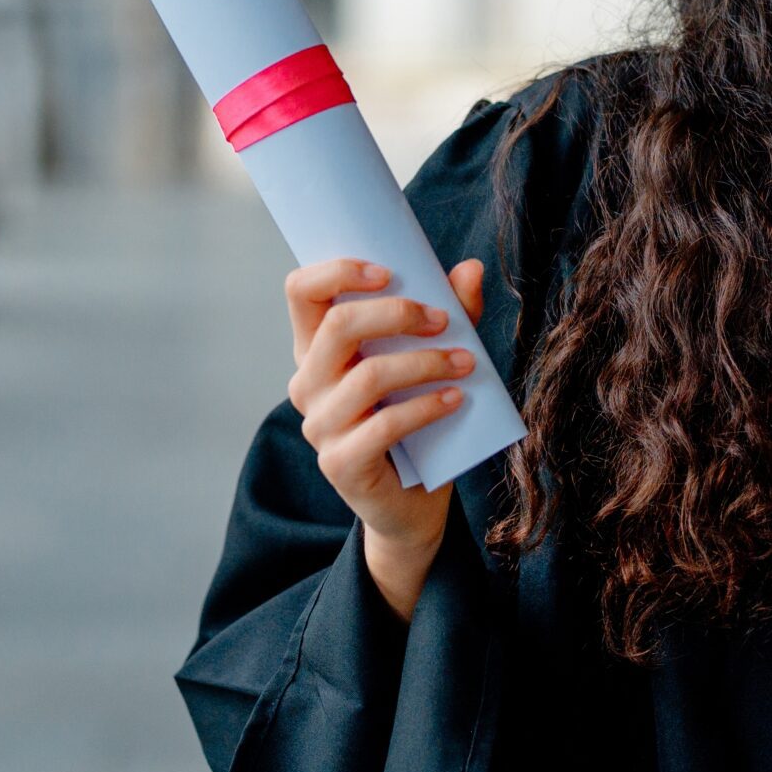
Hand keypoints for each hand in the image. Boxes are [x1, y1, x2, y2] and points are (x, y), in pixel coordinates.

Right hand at [284, 255, 487, 620]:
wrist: (414, 502)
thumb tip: (470, 269)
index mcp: (317, 349)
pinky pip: (383, 427)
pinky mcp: (339, 464)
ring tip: (466, 362)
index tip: (389, 271)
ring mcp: (319, 426)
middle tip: (443, 320)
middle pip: (337, 326)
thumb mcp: (431, 359)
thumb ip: (448, 313)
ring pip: (367, 376)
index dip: (337, 271)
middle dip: (397, 314)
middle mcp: (308, 384)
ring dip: (425, 362)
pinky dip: (425, 407)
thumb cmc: (417, 420)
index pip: (301, 292)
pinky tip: (456, 399)